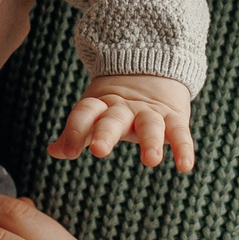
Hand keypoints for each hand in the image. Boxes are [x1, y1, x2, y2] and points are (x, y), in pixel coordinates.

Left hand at [52, 73, 196, 170]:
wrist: (151, 73)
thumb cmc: (115, 106)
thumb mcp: (94, 115)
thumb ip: (76, 134)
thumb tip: (53, 151)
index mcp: (101, 105)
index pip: (85, 112)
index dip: (75, 130)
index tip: (68, 152)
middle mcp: (124, 108)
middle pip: (113, 119)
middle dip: (106, 134)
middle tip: (99, 152)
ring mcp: (149, 112)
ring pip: (150, 124)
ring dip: (151, 142)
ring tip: (151, 161)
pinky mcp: (173, 118)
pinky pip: (180, 132)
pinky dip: (183, 147)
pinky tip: (185, 166)